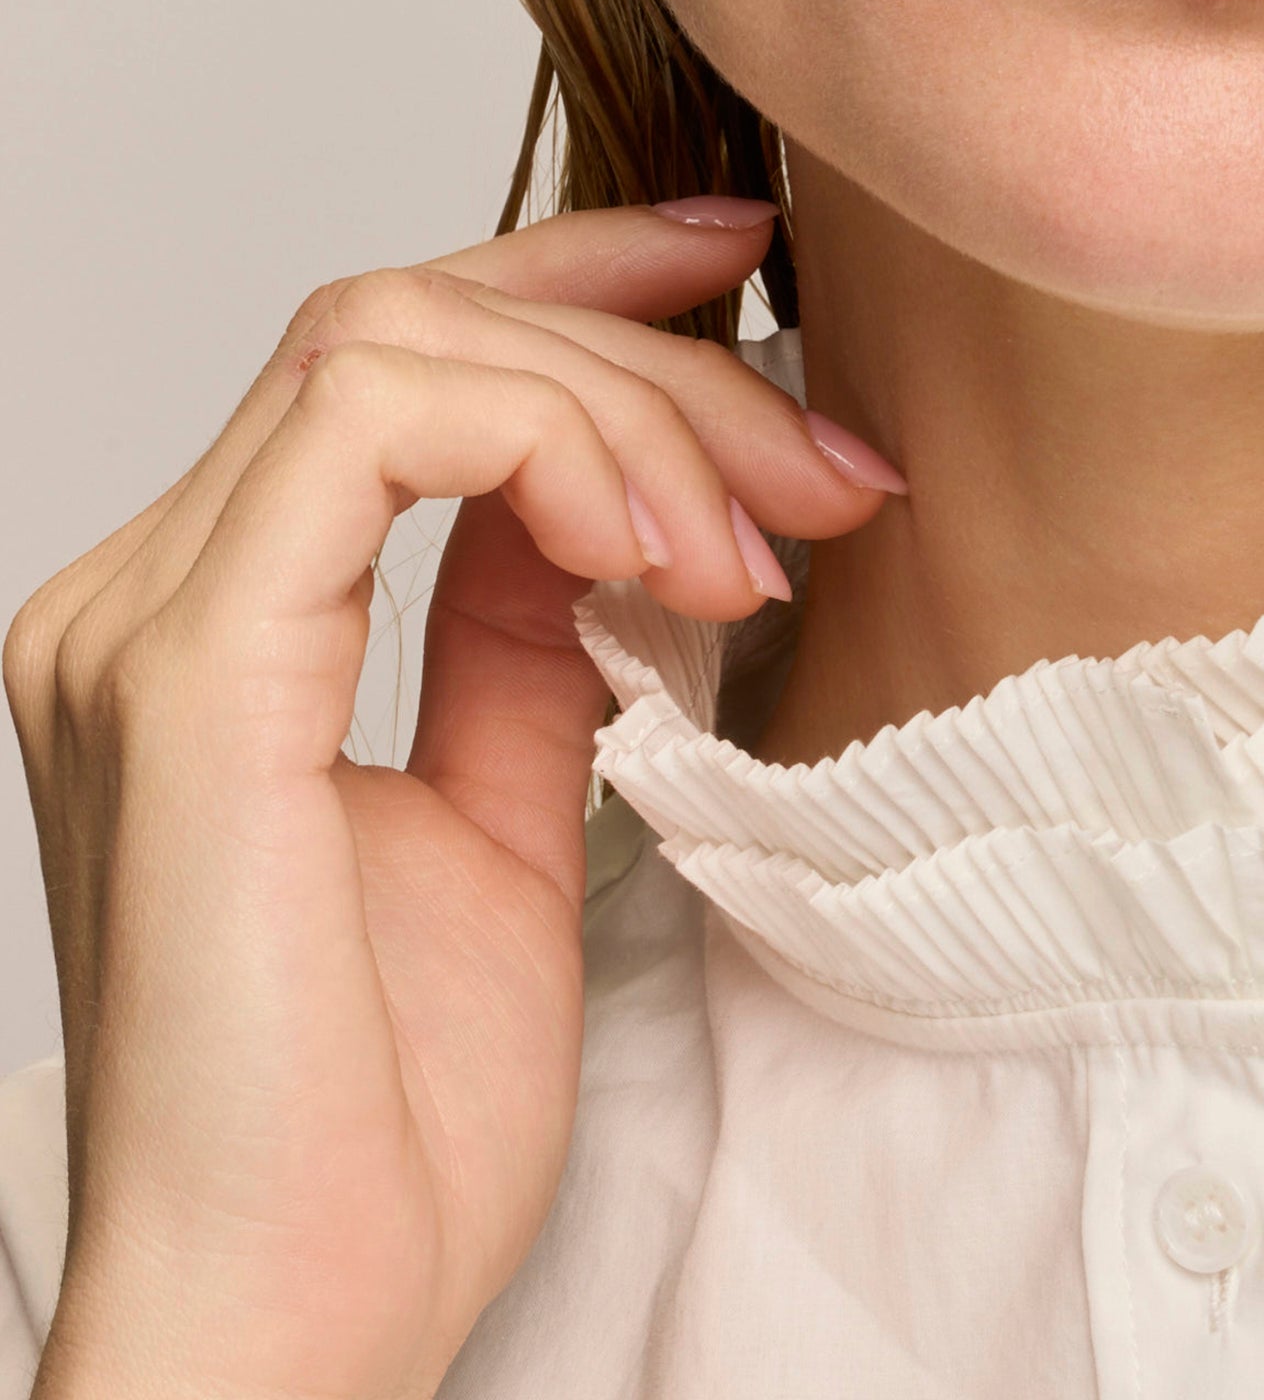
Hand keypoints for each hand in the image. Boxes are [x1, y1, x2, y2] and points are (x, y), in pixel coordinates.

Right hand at [4, 203, 895, 1399]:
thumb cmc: (387, 1126)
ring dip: (633, 411)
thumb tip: (620, 493)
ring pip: (404, 341)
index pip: (394, 350)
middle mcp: (145, 595)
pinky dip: (555, 447)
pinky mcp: (184, 674)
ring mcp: (144, 625)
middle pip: (421, 322)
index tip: (753, 264)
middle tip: (826, 471)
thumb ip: (530, 633)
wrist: (299, 1329)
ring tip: (757, 553)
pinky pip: (373, 428)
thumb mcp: (511, 814)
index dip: (580, 272)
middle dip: (662, 360)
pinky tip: (669, 558)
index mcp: (212, 622)